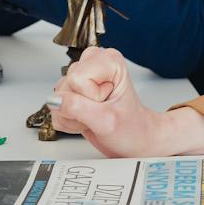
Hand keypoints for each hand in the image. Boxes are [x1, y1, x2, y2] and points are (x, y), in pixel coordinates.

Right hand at [49, 46, 203, 156]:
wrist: (146, 142)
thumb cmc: (137, 132)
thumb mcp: (109, 123)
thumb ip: (81, 109)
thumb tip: (57, 100)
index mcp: (107, 62)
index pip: (76, 79)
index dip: (86, 101)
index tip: (105, 110)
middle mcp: (97, 62)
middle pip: (65, 85)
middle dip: (79, 108)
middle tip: (103, 117)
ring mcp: (89, 75)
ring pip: (61, 95)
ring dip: (76, 115)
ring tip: (99, 120)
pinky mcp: (81, 88)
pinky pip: (61, 103)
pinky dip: (73, 118)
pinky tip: (92, 121)